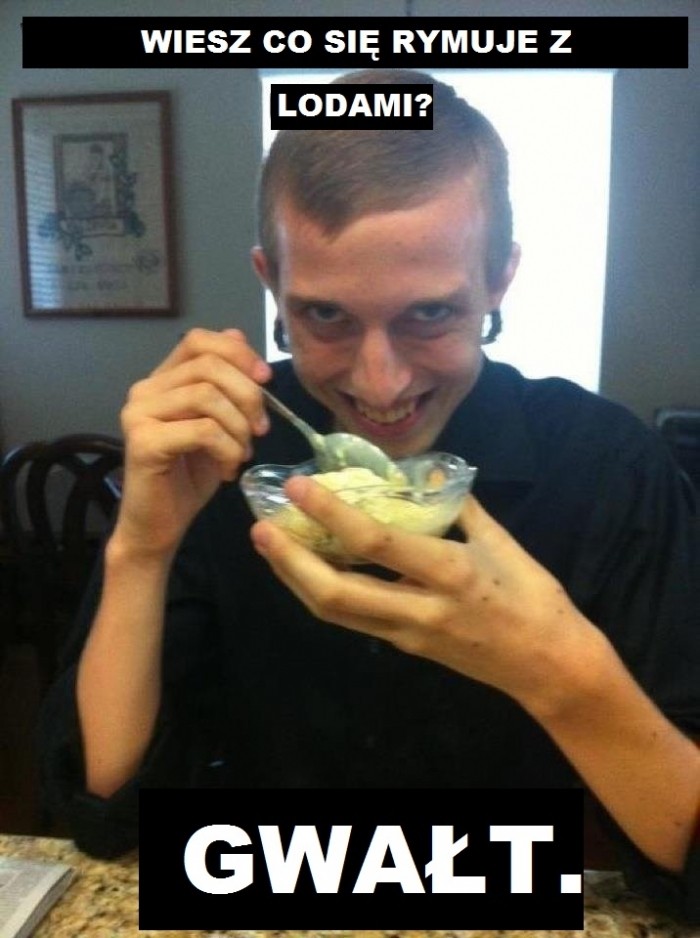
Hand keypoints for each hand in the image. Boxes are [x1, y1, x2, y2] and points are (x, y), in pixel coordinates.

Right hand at [114, 328, 270, 557]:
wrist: (160, 525)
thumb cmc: (189, 477)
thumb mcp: (219, 424)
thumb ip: (226, 384)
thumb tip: (237, 335)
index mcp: (163, 381)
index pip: (198, 341)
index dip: (237, 353)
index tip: (264, 379)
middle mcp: (144, 391)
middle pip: (208, 367)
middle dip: (247, 395)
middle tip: (260, 430)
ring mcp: (139, 415)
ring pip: (207, 396)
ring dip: (238, 428)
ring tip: (242, 454)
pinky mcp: (143, 442)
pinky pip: (203, 430)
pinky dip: (227, 450)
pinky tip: (228, 471)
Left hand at [250, 476, 593, 710]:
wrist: (549, 665)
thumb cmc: (532, 597)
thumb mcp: (502, 542)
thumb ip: (457, 504)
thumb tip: (424, 470)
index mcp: (450, 574)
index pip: (377, 543)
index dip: (332, 514)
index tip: (299, 486)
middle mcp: (419, 609)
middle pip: (336, 594)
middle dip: (291, 562)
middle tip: (261, 528)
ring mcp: (407, 634)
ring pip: (335, 613)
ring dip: (295, 579)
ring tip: (271, 545)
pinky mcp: (404, 646)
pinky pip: (352, 617)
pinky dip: (322, 591)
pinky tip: (308, 567)